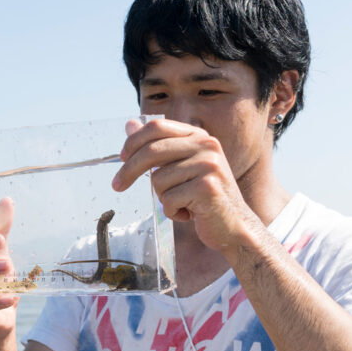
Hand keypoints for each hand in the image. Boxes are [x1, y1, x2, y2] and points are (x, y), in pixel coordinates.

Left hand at [113, 118, 257, 253]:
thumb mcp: (180, 167)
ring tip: (182, 203)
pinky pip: (169, 200)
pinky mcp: (207, 187)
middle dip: (128, 171)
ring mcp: (209, 165)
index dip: (133, 142)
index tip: (121, 158)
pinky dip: (172, 212)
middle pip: (152, 151)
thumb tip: (129, 124)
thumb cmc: (203, 198)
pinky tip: (189, 213)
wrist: (234, 226)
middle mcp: (207, 145)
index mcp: (199, 136)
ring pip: (158, 180)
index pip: (157, 127)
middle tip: (117, 186)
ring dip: (163, 198)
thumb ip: (157, 146)